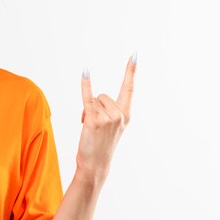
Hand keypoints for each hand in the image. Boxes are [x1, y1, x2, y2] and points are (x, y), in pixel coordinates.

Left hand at [76, 54, 136, 181]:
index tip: (134, 55)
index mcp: (126, 115)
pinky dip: (85, 85)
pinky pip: (87, 98)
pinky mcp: (94, 120)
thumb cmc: (100, 146)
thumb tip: (92, 101)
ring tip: (89, 128)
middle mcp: (120, 114)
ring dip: (87, 111)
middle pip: (103, 96)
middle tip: (94, 126)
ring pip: (94, 100)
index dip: (131, 71)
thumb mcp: (110, 127)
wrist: (95, 165)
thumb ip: (107, 112)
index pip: (129, 88)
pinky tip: (85, 72)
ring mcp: (108, 117)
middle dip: (94, 107)